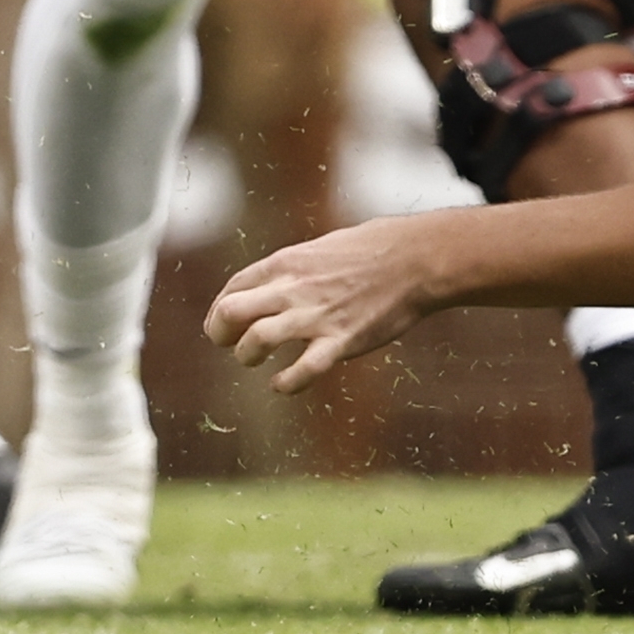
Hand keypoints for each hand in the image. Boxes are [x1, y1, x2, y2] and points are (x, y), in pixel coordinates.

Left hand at [205, 214, 453, 389]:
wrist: (414, 258)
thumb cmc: (370, 250)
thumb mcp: (318, 248)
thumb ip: (292, 270)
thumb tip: (271, 288)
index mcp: (285, 263)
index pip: (233, 288)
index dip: (219, 310)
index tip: (222, 324)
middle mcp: (292, 288)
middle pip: (231, 313)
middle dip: (220, 333)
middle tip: (229, 344)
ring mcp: (316, 315)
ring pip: (258, 340)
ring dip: (247, 355)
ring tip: (254, 360)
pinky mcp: (342, 340)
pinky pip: (304, 369)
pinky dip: (287, 383)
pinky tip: (281, 385)